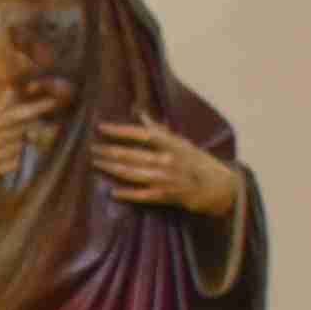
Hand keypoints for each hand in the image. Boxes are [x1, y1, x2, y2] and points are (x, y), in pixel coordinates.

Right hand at [0, 83, 66, 200]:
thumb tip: (11, 93)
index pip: (19, 111)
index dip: (38, 107)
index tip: (54, 101)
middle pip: (24, 128)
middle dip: (31, 126)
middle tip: (31, 124)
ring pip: (19, 146)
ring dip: (18, 143)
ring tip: (3, 143)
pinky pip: (12, 163)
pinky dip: (12, 160)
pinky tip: (0, 158)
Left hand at [85, 117, 238, 218]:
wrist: (218, 187)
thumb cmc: (198, 163)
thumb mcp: (182, 143)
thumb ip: (159, 130)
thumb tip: (140, 112)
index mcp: (173, 144)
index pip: (143, 134)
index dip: (121, 131)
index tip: (102, 127)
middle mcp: (168, 160)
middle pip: (132, 155)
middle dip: (110, 151)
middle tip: (92, 148)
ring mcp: (165, 179)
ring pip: (132, 173)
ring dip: (112, 168)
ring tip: (96, 163)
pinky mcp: (165, 197)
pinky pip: (141, 195)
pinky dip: (127, 193)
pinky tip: (112, 191)